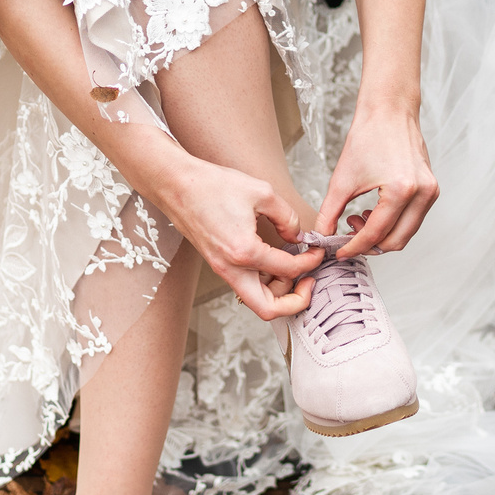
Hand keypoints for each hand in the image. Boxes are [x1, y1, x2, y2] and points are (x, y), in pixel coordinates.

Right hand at [149, 154, 321, 320]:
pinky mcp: (218, 264)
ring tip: (293, 269)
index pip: (288, 270)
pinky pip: (245, 285)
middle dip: (295, 302)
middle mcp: (231, 268)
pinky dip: (264, 283)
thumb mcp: (262, 192)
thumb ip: (286, 217)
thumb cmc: (212, 185)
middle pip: (268, 309)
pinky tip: (274, 263)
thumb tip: (298, 236)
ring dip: (279, 292)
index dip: (311, 262)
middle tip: (309, 282)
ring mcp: (222, 269)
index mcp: (244, 252)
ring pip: (255, 301)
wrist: (176, 185)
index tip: (318, 251)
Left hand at [318, 97, 438, 255]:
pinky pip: (413, 220)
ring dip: (382, 235)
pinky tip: (374, 212)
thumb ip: (330, 212)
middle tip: (348, 235)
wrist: (389, 111)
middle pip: (396, 241)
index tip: (339, 252)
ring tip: (359, 219)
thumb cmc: (368, 137)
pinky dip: (394, 224)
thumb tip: (321, 237)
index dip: (355, 247)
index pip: (377, 233)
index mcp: (401, 190)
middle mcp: (422, 193)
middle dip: (370, 245)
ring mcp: (430, 191)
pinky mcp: (431, 189)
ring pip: (406, 233)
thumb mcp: (342, 179)